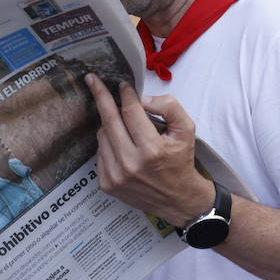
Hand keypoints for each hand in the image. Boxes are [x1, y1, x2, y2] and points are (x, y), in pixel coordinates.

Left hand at [84, 74, 212, 227]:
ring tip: (123, 124)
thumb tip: (142, 98)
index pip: (131, 112)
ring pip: (102, 135)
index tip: (123, 84)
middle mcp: (130, 164)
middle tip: (93, 80)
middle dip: (101, 96)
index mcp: (151, 150)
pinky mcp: (107, 184)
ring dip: (109, 123)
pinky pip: (100, 152)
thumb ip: (169, 107)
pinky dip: (108, 142)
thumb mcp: (186, 129)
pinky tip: (121, 144)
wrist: (178, 199)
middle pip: (109, 121)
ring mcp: (115, 176)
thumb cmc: (181, 160)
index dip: (126, 94)